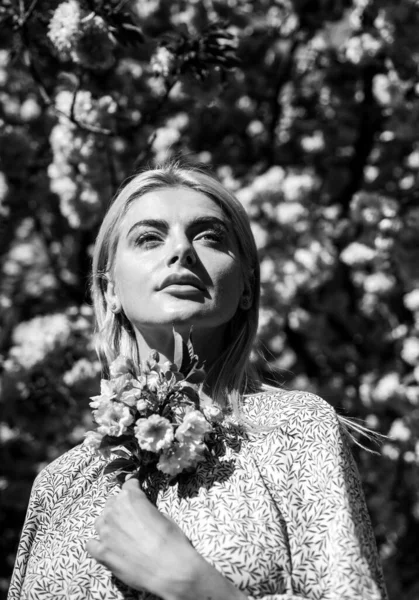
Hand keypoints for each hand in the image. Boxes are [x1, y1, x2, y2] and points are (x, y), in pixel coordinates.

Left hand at [86, 478, 200, 598]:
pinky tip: (107, 547)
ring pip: (100, 521)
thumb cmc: (172, 541)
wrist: (169, 569)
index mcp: (130, 498)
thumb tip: (142, 514)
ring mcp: (105, 533)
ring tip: (120, 534)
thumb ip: (147, 510)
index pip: (128, 485)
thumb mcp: (163, 516)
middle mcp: (114, 511)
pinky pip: (91, 544)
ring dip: (109, 524)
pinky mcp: (102, 553)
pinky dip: (97, 544)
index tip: (136, 491)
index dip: (134, 488)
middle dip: (121, 507)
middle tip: (132, 519)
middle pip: (112, 502)